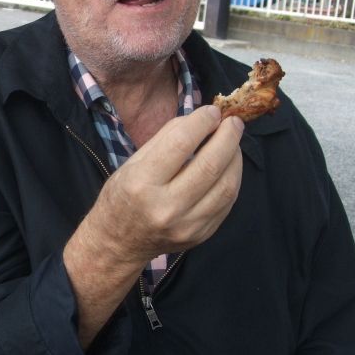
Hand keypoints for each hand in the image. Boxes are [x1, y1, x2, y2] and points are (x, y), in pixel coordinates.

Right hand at [64, 105, 243, 346]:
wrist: (119, 243)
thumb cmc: (122, 196)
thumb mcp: (133, 163)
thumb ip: (167, 140)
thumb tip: (201, 119)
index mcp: (142, 183)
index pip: (181, 143)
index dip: (202, 122)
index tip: (212, 111)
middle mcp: (166, 207)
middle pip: (210, 164)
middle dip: (227, 137)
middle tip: (233, 122)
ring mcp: (187, 225)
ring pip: (226, 185)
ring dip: (235, 158)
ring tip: (233, 142)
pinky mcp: (201, 235)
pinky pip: (227, 203)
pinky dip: (232, 179)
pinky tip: (228, 166)